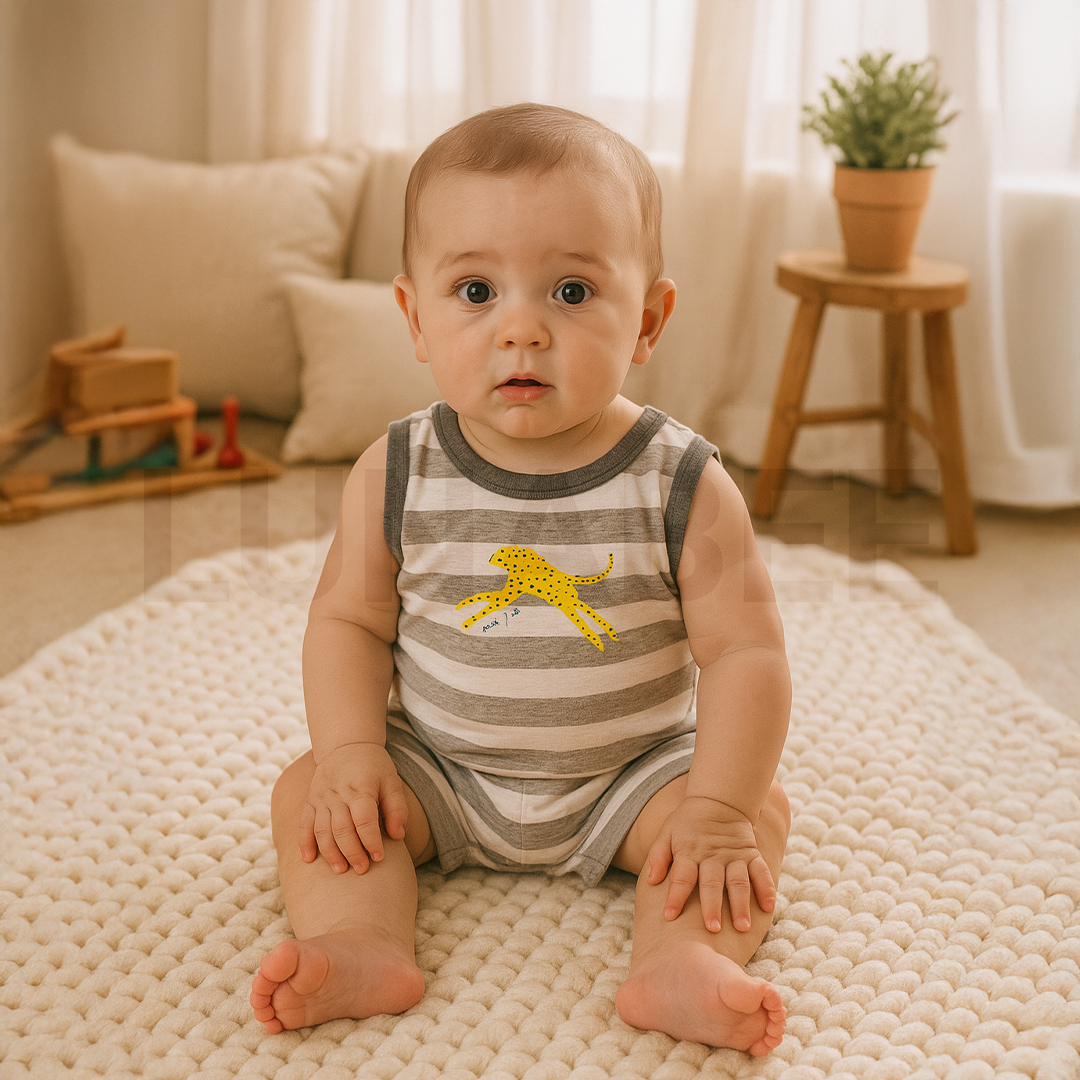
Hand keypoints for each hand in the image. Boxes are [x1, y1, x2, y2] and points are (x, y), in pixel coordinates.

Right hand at [298, 743, 407, 873]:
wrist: (347, 745)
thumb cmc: (374, 767)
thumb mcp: (391, 781)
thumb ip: (397, 808)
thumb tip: (398, 835)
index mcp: (361, 788)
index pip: (364, 819)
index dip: (371, 840)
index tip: (379, 857)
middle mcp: (338, 793)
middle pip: (342, 828)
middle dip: (352, 852)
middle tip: (362, 869)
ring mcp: (321, 797)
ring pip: (322, 829)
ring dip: (330, 852)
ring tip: (340, 870)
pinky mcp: (310, 800)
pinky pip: (304, 823)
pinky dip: (304, 842)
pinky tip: (308, 860)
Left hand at [646, 796, 775, 932]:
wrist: (718, 800)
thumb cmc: (687, 823)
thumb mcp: (666, 833)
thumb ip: (658, 856)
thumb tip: (651, 881)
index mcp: (689, 852)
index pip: (681, 877)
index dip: (675, 896)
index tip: (669, 916)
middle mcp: (712, 856)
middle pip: (711, 883)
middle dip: (711, 906)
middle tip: (712, 929)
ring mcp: (734, 856)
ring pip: (738, 882)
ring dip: (741, 904)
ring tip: (742, 927)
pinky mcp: (751, 854)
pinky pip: (761, 871)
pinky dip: (766, 888)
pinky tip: (768, 907)